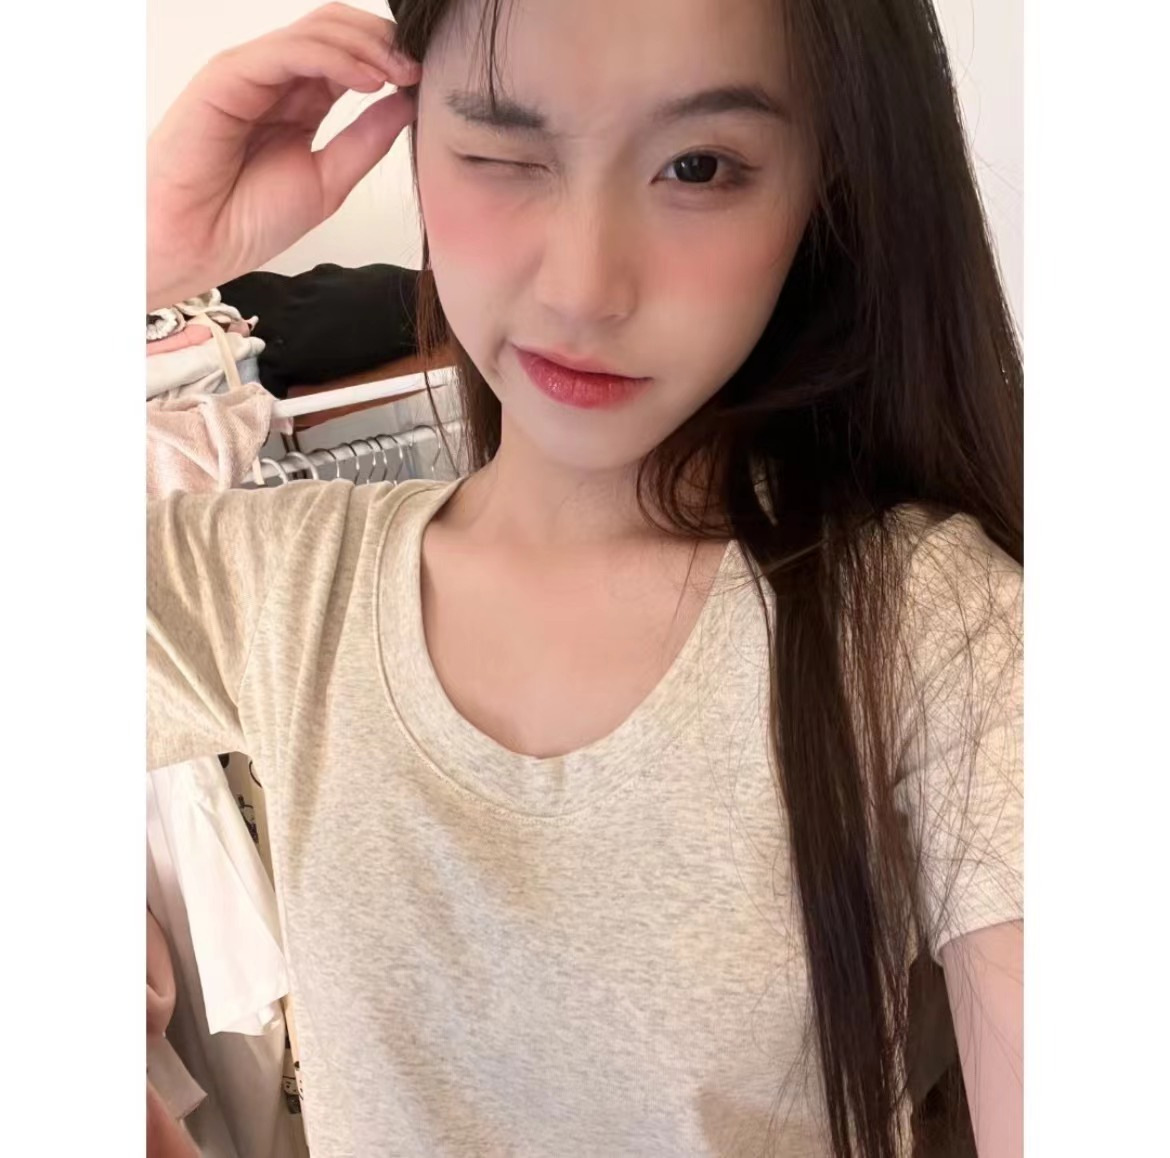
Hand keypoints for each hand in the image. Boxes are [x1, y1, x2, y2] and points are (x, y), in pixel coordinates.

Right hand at [147, 2, 421, 309]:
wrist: (196, 243)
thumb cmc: (247, 220)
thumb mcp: (329, 181)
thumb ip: (366, 141)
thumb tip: (407, 104)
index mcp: (301, 102)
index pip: (351, 57)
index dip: (390, 60)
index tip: (425, 81)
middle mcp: (278, 81)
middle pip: (337, 31)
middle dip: (384, 42)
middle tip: (419, 69)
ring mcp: (254, 72)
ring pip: (318, 31)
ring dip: (368, 46)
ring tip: (401, 73)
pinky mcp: (231, 74)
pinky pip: (291, 51)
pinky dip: (335, 58)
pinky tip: (369, 80)